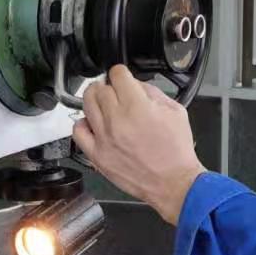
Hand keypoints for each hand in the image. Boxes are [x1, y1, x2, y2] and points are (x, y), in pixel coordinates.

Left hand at [73, 67, 203, 224]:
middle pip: (100, 88)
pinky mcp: (97, 155)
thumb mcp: (176, 111)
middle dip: (109, 86)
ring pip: (86, 104)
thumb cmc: (177, 151)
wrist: (173, 182)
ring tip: (103, 104)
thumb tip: (136, 85)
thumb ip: (153, 92)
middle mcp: (117, 119)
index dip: (121, 72)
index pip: (117, 75)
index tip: (122, 76)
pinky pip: (78, 131)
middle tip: (115, 92)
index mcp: (137, 106)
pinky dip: (83, 123)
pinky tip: (94, 124)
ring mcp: (104, 138)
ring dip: (94, 100)